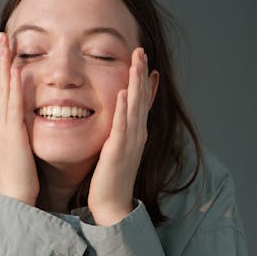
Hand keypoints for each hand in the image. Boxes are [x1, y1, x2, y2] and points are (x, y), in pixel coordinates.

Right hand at [0, 32, 39, 205]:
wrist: (15, 196)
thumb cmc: (20, 176)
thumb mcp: (18, 145)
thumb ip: (19, 129)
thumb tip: (23, 118)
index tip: (1, 48)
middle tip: (0, 36)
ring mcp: (2, 125)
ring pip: (1, 87)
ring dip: (2, 63)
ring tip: (4, 42)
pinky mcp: (12, 132)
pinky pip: (13, 103)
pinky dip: (13, 84)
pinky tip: (16, 67)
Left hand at [88, 48, 156, 225]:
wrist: (111, 205)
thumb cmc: (110, 179)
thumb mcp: (115, 150)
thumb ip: (117, 134)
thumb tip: (116, 121)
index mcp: (135, 134)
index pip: (142, 102)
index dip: (144, 81)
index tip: (145, 61)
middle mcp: (136, 135)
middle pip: (141, 98)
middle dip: (141, 73)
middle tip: (141, 50)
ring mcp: (130, 142)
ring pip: (135, 107)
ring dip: (136, 83)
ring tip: (136, 62)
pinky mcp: (118, 152)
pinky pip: (121, 126)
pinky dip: (123, 109)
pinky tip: (121, 93)